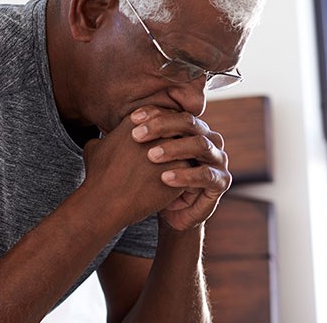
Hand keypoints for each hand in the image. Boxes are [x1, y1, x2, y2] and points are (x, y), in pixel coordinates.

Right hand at [81, 114, 187, 227]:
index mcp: (138, 122)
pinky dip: (187, 175)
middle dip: (177, 140)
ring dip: (184, 157)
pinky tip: (178, 184)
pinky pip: (191, 168)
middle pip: (176, 130)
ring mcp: (171, 150)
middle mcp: (157, 132)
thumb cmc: (98, 177)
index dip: (162, 129)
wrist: (106, 202)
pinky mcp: (180, 170)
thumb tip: (102, 141)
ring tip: (177, 168)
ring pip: (187, 148)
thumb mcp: (94, 149)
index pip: (159, 117)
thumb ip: (103, 139)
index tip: (160, 140)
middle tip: (174, 153)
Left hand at [129, 106, 231, 229]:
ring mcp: (218, 159)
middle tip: (137, 135)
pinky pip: (205, 175)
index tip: (131, 119)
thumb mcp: (144, 159)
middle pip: (188, 122)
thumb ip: (133, 142)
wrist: (172, 213)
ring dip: (173, 148)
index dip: (153, 114)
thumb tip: (104, 129)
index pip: (174, 112)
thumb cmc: (155, 180)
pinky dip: (185, 175)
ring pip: (200, 145)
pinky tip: (165, 178)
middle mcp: (208, 138)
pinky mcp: (221, 181)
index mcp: (190, 129)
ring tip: (150, 155)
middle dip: (162, 126)